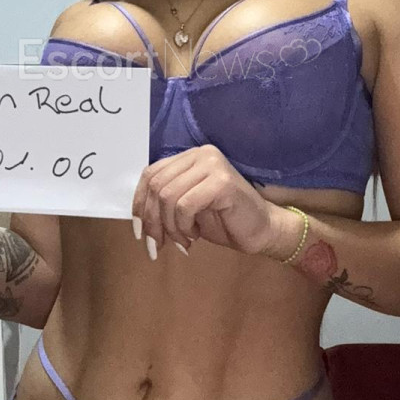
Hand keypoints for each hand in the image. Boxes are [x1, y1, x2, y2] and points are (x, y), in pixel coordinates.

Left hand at [130, 144, 276, 258]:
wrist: (262, 230)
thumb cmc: (224, 221)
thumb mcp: (186, 209)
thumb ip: (164, 202)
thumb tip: (137, 218)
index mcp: (189, 157)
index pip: (151, 175)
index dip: (139, 204)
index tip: (140, 233)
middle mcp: (200, 154)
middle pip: (157, 186)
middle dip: (153, 221)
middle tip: (158, 245)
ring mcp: (212, 164)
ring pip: (168, 196)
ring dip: (170, 227)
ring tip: (183, 241)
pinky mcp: (222, 182)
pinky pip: (186, 205)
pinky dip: (183, 227)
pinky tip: (195, 237)